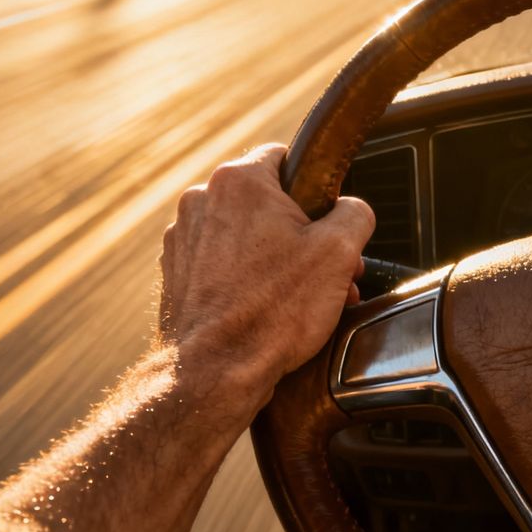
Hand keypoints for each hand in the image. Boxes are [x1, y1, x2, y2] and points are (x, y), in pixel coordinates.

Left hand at [159, 143, 373, 402]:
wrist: (214, 372)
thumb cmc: (272, 312)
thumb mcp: (340, 252)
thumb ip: (355, 213)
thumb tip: (352, 209)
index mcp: (239, 181)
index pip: (287, 158)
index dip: (318, 189)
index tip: (330, 221)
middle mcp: (201, 201)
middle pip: (268, 203)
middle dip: (304, 235)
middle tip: (328, 273)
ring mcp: (183, 238)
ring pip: (247, 236)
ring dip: (279, 260)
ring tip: (303, 299)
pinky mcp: (176, 274)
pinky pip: (223, 264)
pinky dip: (248, 279)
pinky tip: (271, 311)